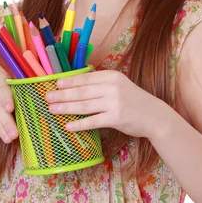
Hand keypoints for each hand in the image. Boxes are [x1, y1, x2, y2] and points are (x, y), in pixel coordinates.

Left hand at [45, 70, 160, 137]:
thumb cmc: (133, 101)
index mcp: (111, 76)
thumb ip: (101, 85)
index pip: (85, 78)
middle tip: (47, 97)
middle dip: (62, 94)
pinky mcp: (116, 118)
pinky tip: (68, 126)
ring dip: (66, 108)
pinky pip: (93, 121)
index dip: (69, 81)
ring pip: (84, 106)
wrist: (154, 116)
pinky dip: (79, 124)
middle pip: (82, 91)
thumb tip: (75, 87)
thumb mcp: (119, 86)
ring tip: (52, 109)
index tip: (55, 83)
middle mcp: (112, 87)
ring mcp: (114, 102)